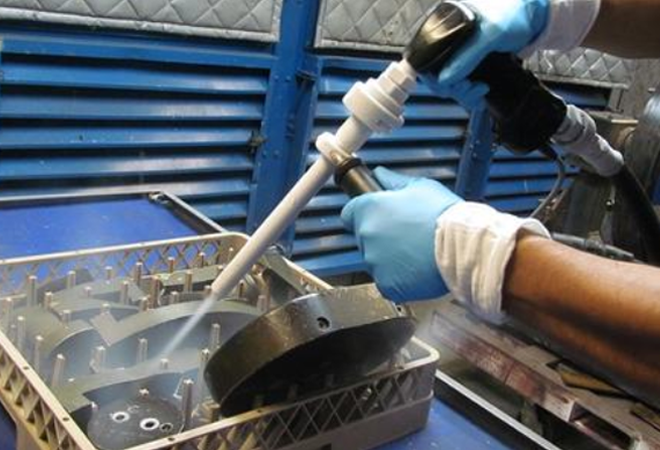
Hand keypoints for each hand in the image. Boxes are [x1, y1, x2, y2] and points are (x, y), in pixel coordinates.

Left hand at [341, 167, 461, 301]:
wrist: (461, 246)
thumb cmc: (442, 216)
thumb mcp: (420, 187)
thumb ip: (394, 181)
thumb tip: (381, 175)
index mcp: (369, 209)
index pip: (349, 213)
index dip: (364, 214)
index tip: (378, 216)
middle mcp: (366, 236)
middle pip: (364, 237)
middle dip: (381, 236)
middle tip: (406, 234)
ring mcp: (374, 262)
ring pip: (375, 260)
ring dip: (389, 257)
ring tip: (415, 251)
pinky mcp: (386, 284)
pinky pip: (386, 281)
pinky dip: (398, 277)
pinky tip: (416, 267)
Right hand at [433, 0, 549, 109]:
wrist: (536, 15)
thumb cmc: (515, 13)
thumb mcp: (491, 34)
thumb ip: (467, 56)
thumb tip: (444, 80)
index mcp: (444, 24)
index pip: (424, 58)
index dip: (436, 77)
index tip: (457, 84)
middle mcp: (447, 38)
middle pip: (435, 74)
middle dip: (453, 88)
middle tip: (472, 88)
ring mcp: (458, 52)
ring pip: (448, 82)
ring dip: (462, 93)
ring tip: (481, 90)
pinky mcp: (469, 61)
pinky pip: (460, 82)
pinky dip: (468, 92)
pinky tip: (481, 91)